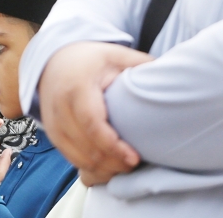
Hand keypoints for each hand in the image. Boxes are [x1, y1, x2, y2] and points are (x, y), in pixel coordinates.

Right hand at [37, 41, 152, 185]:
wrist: (54, 59)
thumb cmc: (90, 59)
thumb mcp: (115, 54)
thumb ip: (140, 64)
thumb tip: (172, 74)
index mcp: (77, 87)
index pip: (92, 123)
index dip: (112, 146)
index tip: (134, 157)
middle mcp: (60, 106)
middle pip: (85, 146)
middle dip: (112, 162)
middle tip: (135, 164)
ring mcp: (52, 122)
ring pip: (77, 157)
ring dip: (102, 167)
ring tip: (125, 165)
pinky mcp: (51, 133)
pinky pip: (70, 157)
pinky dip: (89, 166)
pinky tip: (108, 165)